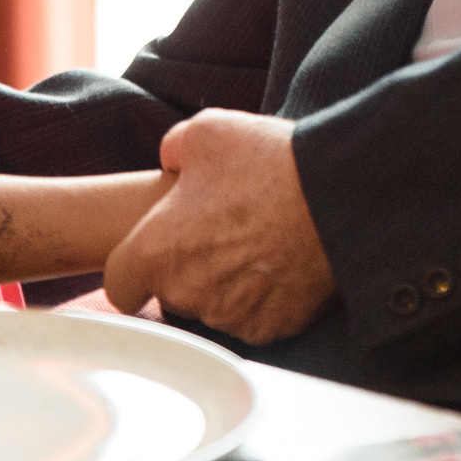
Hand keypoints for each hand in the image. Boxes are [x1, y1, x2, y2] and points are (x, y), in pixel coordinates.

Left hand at [101, 111, 335, 343]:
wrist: (339, 196)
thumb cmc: (270, 162)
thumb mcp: (207, 131)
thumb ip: (172, 150)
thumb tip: (170, 163)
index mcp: (157, 249)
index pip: (121, 286)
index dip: (135, 271)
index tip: (157, 256)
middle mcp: (187, 292)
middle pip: (171, 295)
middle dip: (188, 271)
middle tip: (221, 233)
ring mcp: (229, 315)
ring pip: (213, 309)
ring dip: (225, 286)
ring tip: (256, 244)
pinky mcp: (269, 328)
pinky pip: (252, 320)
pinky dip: (261, 300)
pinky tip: (279, 264)